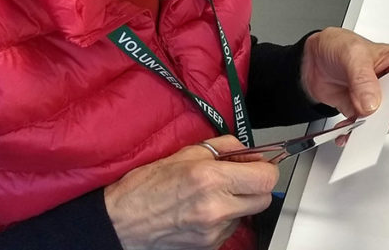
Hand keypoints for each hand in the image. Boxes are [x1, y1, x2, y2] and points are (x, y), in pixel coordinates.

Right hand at [104, 136, 277, 249]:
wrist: (122, 220)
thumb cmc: (148, 185)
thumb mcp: (187, 152)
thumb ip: (225, 147)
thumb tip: (250, 153)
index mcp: (211, 179)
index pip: (265, 178)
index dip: (265, 168)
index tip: (257, 164)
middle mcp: (216, 207)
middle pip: (264, 199)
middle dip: (256, 186)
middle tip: (239, 177)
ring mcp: (213, 231)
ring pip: (248, 214)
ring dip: (239, 203)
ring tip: (214, 194)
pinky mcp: (209, 245)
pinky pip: (231, 228)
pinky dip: (224, 218)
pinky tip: (204, 209)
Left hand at [300, 27, 388, 131]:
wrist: (316, 57)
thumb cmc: (338, 45)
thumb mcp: (351, 54)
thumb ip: (363, 78)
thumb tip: (372, 103)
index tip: (380, 107)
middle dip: (382, 118)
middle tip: (364, 118)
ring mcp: (385, 98)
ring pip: (387, 122)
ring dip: (368, 128)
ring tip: (351, 126)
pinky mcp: (370, 111)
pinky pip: (369, 128)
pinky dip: (356, 132)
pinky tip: (345, 131)